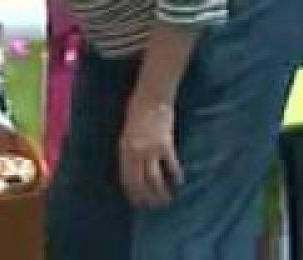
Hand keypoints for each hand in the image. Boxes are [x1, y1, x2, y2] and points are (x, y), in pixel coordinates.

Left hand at [119, 91, 182, 207]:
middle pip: (140, 182)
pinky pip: (170, 166)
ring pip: (155, 179)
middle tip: (153, 206)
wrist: (151, 97)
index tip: (138, 203)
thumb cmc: (137, 112)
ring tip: (166, 199)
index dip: (133, 193)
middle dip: (147, 197)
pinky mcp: (165, 145)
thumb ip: (129, 151)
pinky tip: (178, 182)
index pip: (127, 178)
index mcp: (124, 150)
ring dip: (161, 192)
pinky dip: (175, 176)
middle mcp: (135, 153)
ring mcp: (150, 150)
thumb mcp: (127, 133)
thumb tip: (132, 169)